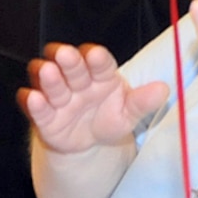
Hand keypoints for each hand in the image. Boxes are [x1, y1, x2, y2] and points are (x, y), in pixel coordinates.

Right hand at [19, 42, 168, 155]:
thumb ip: (143, 102)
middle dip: (69, 60)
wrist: (89, 142)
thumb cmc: (110, 118)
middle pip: (71, 65)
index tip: (95, 55)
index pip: (99, 62)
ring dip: (49, 76)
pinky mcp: (44, 116)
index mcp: (101, 75)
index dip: (96, 58)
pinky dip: (33, 102)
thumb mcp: (129, 113)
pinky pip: (36, 106)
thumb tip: (163, 89)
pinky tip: (34, 99)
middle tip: (67, 55)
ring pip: (50, 81)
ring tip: (48, 72)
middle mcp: (77, 80)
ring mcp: (59, 96)